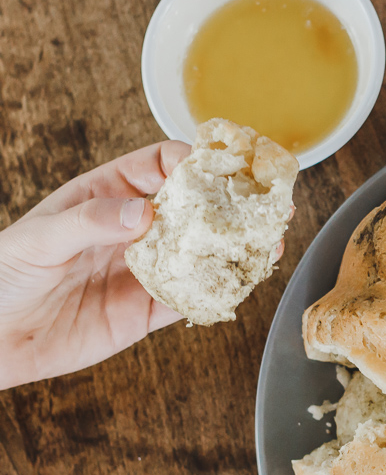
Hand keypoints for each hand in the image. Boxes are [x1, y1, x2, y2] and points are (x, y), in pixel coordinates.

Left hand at [0, 142, 286, 390]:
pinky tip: (244, 283)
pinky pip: (192, 298)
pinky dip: (220, 292)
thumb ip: (92, 221)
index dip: (192, 162)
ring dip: (236, 248)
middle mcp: (132, 229)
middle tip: (268, 203)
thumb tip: (145, 212)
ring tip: (270, 243)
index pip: (159, 166)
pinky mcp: (148, 312)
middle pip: (193, 208)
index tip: (220, 169)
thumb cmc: (2, 275)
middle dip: (232, 203)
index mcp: (105, 195)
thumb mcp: (39, 238)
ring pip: (201, 254)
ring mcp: (144, 270)